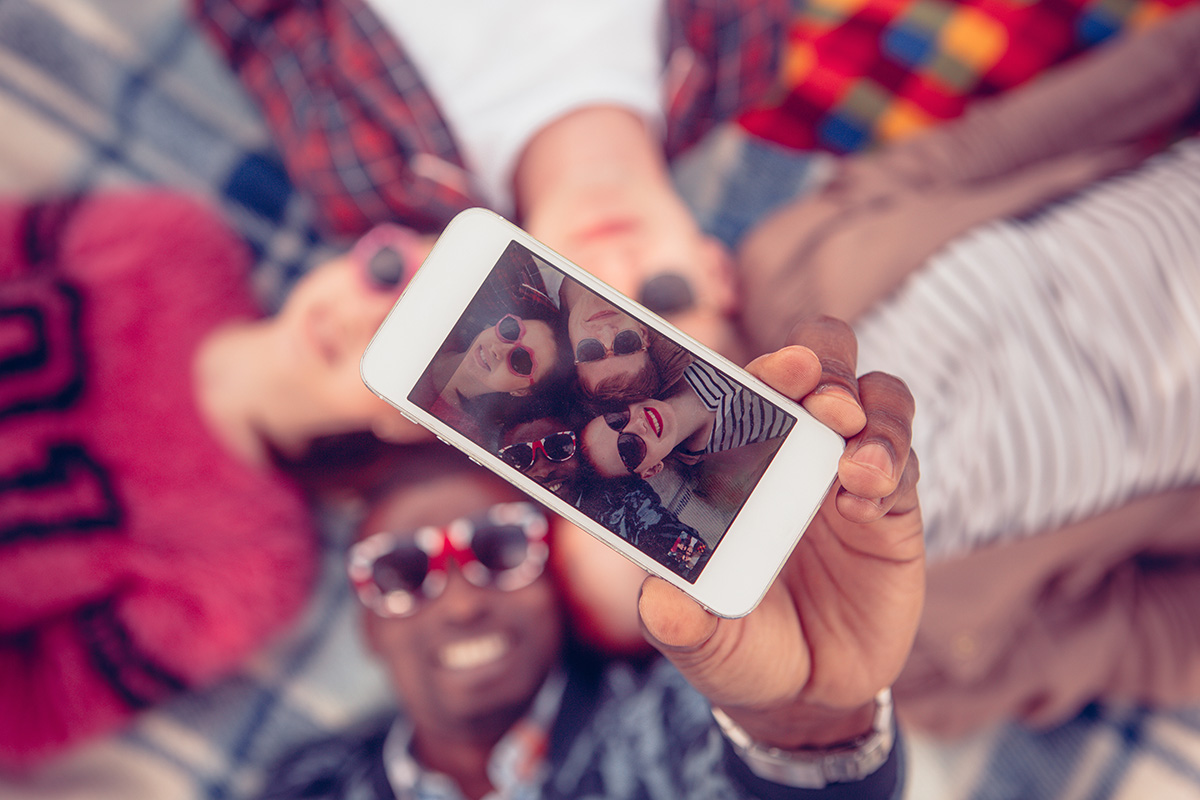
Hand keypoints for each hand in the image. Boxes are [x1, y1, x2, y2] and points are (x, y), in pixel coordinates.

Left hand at [638, 316, 923, 746]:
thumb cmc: (738, 643)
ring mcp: (847, 474)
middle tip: (814, 390)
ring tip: (853, 461)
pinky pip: (903, 465)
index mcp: (735, 458)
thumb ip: (678, 620)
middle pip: (821, 363)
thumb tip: (660, 603)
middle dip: (820, 361)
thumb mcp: (700, 637)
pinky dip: (890, 465)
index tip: (765, 370)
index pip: (747, 385)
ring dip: (868, 413)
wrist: (804, 693)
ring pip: (876, 400)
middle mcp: (793, 450)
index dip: (754, 367)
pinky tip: (865, 496)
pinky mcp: (894, 509)